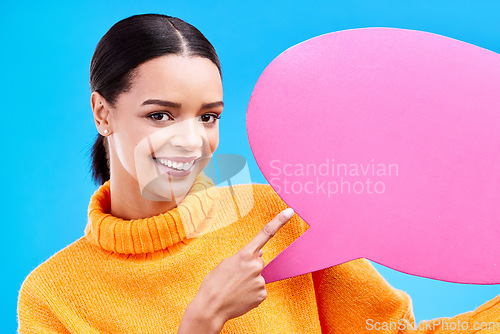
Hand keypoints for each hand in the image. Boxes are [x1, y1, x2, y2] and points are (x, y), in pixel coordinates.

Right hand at [178, 207, 294, 332]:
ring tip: (234, 288)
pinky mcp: (262, 294)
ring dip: (249, 281)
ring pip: (258, 276)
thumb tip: (260, 255)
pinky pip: (259, 289)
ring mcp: (260, 281)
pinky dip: (251, 293)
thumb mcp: (226, 263)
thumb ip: (244, 256)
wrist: (211, 307)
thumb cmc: (214, 283)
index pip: (266, 233)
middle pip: (259, 261)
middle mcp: (256, 265)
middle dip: (250, 267)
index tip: (290, 211)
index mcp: (245, 254)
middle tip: (234, 277)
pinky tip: (240, 296)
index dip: (279, 221)